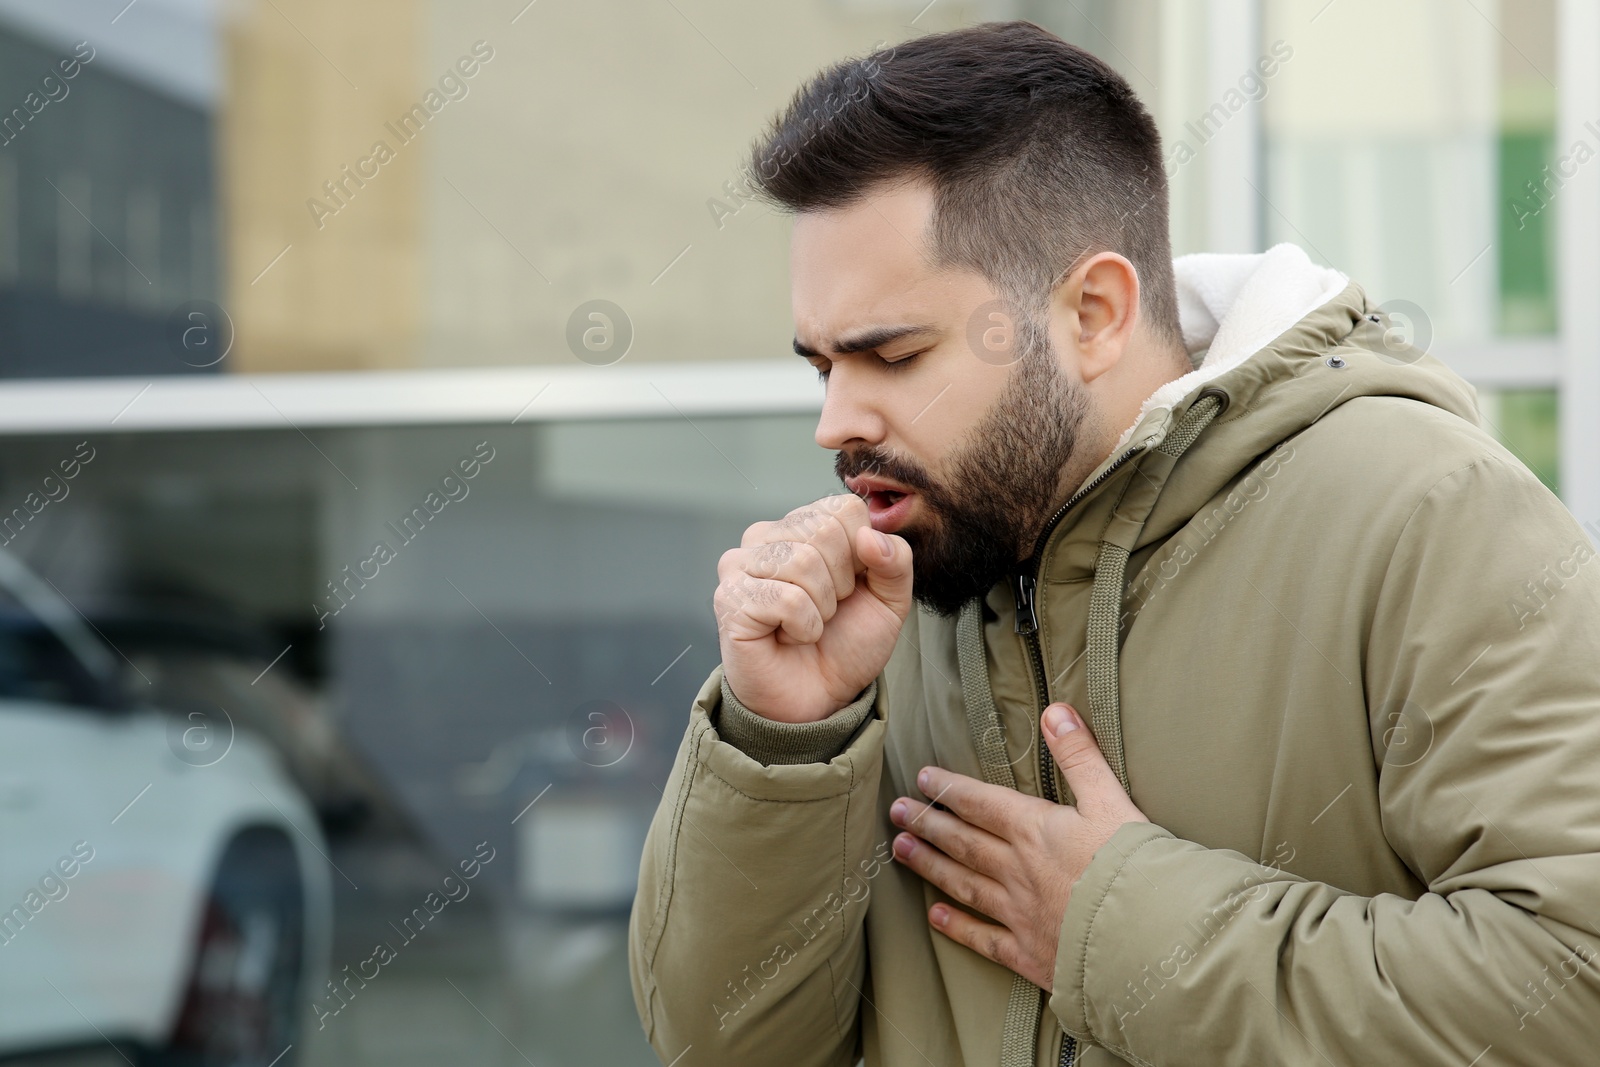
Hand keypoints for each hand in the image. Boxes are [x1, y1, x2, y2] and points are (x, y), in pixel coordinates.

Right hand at [715, 494, 912, 722]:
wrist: (819, 698)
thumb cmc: (847, 644)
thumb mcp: (889, 600)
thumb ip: (896, 560)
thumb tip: (869, 536)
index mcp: (803, 525)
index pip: (845, 509)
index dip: (862, 555)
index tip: (849, 588)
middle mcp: (765, 536)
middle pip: (825, 531)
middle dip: (841, 584)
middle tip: (826, 611)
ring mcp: (740, 565)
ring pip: (803, 562)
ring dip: (822, 608)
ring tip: (806, 624)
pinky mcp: (730, 598)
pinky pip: (787, 599)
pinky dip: (804, 628)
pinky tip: (788, 637)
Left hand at [887, 702, 1146, 989]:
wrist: (1150, 937)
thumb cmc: (1136, 867)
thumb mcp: (1112, 800)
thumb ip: (1080, 756)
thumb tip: (1055, 711)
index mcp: (1035, 830)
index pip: (981, 803)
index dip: (949, 789)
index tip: (922, 778)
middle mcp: (1017, 870)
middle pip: (963, 842)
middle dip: (928, 823)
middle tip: (896, 811)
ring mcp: (1019, 914)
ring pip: (964, 884)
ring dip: (930, 865)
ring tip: (901, 850)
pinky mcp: (1029, 953)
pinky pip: (984, 939)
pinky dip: (958, 927)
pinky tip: (935, 917)